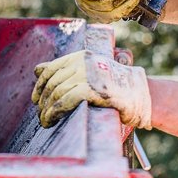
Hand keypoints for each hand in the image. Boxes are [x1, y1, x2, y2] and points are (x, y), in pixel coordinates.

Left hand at [31, 50, 151, 128]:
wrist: (140, 94)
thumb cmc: (114, 86)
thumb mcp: (89, 72)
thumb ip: (65, 70)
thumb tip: (37, 70)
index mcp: (81, 56)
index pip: (51, 69)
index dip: (40, 86)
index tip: (36, 99)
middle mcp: (83, 63)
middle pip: (52, 82)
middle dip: (43, 100)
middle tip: (41, 114)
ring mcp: (89, 75)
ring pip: (56, 92)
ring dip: (46, 110)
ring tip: (45, 121)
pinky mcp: (93, 89)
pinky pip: (65, 101)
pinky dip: (54, 112)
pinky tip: (50, 121)